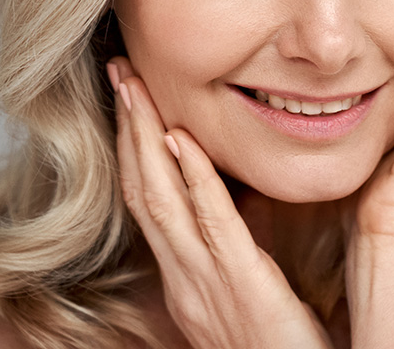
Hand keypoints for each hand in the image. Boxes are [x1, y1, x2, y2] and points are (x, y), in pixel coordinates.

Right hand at [108, 57, 332, 348]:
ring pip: (164, 200)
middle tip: (118, 73)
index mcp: (186, 276)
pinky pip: (214, 225)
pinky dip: (195, 180)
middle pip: (144, 190)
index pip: (148, 201)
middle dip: (129, 128)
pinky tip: (183, 142)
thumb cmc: (275, 348)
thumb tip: (228, 210)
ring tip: (135, 89)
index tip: (129, 98)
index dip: (133, 146)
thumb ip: (230, 253)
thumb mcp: (243, 294)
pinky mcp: (244, 285)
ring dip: (148, 139)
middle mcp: (186, 276)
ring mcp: (208, 281)